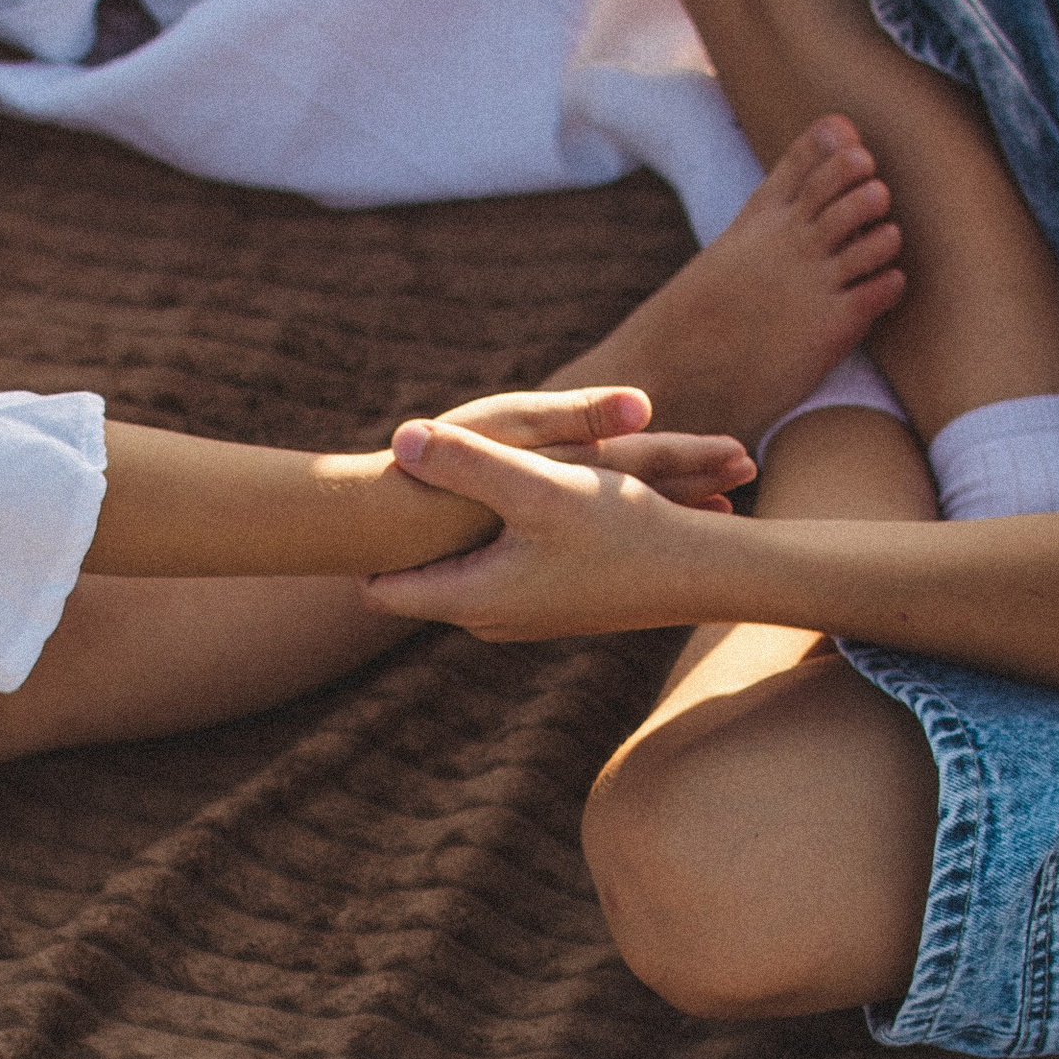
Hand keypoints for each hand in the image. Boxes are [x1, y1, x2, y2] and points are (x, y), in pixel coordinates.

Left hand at [359, 406, 747, 639]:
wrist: (704, 574)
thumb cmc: (623, 531)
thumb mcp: (538, 486)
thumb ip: (466, 462)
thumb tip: (398, 440)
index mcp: (472, 597)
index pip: (378, 589)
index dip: (361, 545)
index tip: (353, 500)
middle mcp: (489, 618)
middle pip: (415, 577)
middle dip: (403, 534)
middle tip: (379, 484)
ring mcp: (522, 616)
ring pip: (461, 567)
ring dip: (455, 528)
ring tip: (435, 483)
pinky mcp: (553, 603)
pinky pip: (500, 566)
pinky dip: (496, 534)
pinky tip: (508, 498)